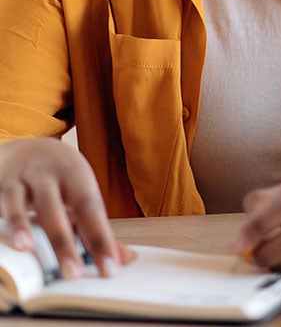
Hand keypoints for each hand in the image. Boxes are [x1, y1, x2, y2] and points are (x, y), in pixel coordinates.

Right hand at [0, 137, 134, 277]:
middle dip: (65, 242)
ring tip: (27, 248)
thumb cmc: (60, 177)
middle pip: (59, 208)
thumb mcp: (80, 193)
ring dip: (22, 225)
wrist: (29, 148)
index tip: (111, 268)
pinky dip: (3, 220)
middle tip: (73, 274)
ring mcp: (24, 180)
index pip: (92, 210)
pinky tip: (5, 238)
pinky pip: (1, 203)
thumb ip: (98, 228)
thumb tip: (125, 259)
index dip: (101, 239)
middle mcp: (51, 175)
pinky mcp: (2, 186)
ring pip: (22, 203)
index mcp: (78, 177)